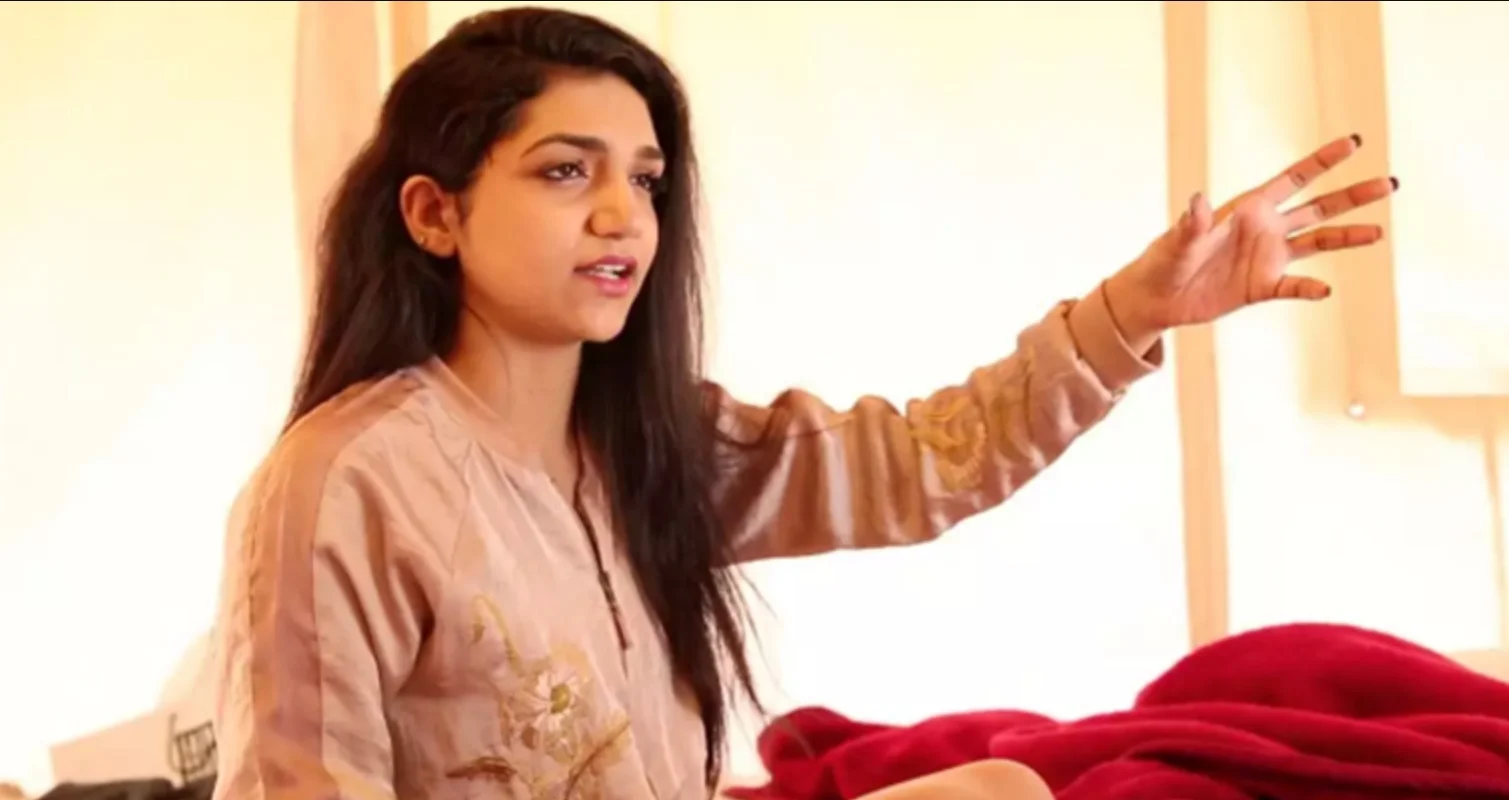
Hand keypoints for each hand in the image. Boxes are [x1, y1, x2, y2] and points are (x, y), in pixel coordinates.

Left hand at [1104, 134, 1397, 346]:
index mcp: (1248, 208)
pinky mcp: (1261, 287)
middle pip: (1319, 208)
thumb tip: (1196, 200)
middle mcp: (1264, 229)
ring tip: (1379, 233)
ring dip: (1347, 237)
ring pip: (1317, 242)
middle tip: (1390, 184)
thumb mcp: (1177, 242)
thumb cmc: (1162, 261)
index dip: (1323, 160)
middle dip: (1353, 196)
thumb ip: (1192, 224)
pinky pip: (1294, 286)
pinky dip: (1309, 288)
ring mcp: (1266, 257)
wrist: (1155, 298)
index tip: (1355, 142)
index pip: (1294, 178)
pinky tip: (1324, 290)